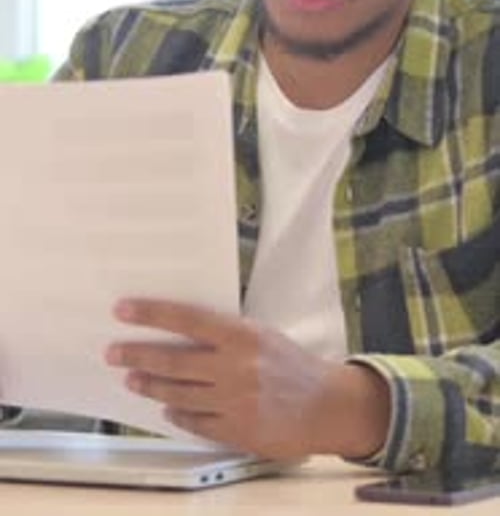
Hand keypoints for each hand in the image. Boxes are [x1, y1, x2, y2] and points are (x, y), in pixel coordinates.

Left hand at [105, 299, 389, 459]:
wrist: (327, 406)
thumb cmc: (293, 365)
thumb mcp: (262, 335)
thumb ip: (225, 334)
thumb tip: (182, 328)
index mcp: (242, 336)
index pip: (187, 319)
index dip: (152, 313)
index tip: (123, 310)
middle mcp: (234, 367)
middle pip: (173, 359)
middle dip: (137, 354)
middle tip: (113, 352)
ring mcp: (233, 401)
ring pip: (177, 392)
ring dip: (150, 385)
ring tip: (131, 378)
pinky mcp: (235, 430)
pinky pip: (195, 422)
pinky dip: (177, 414)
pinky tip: (167, 407)